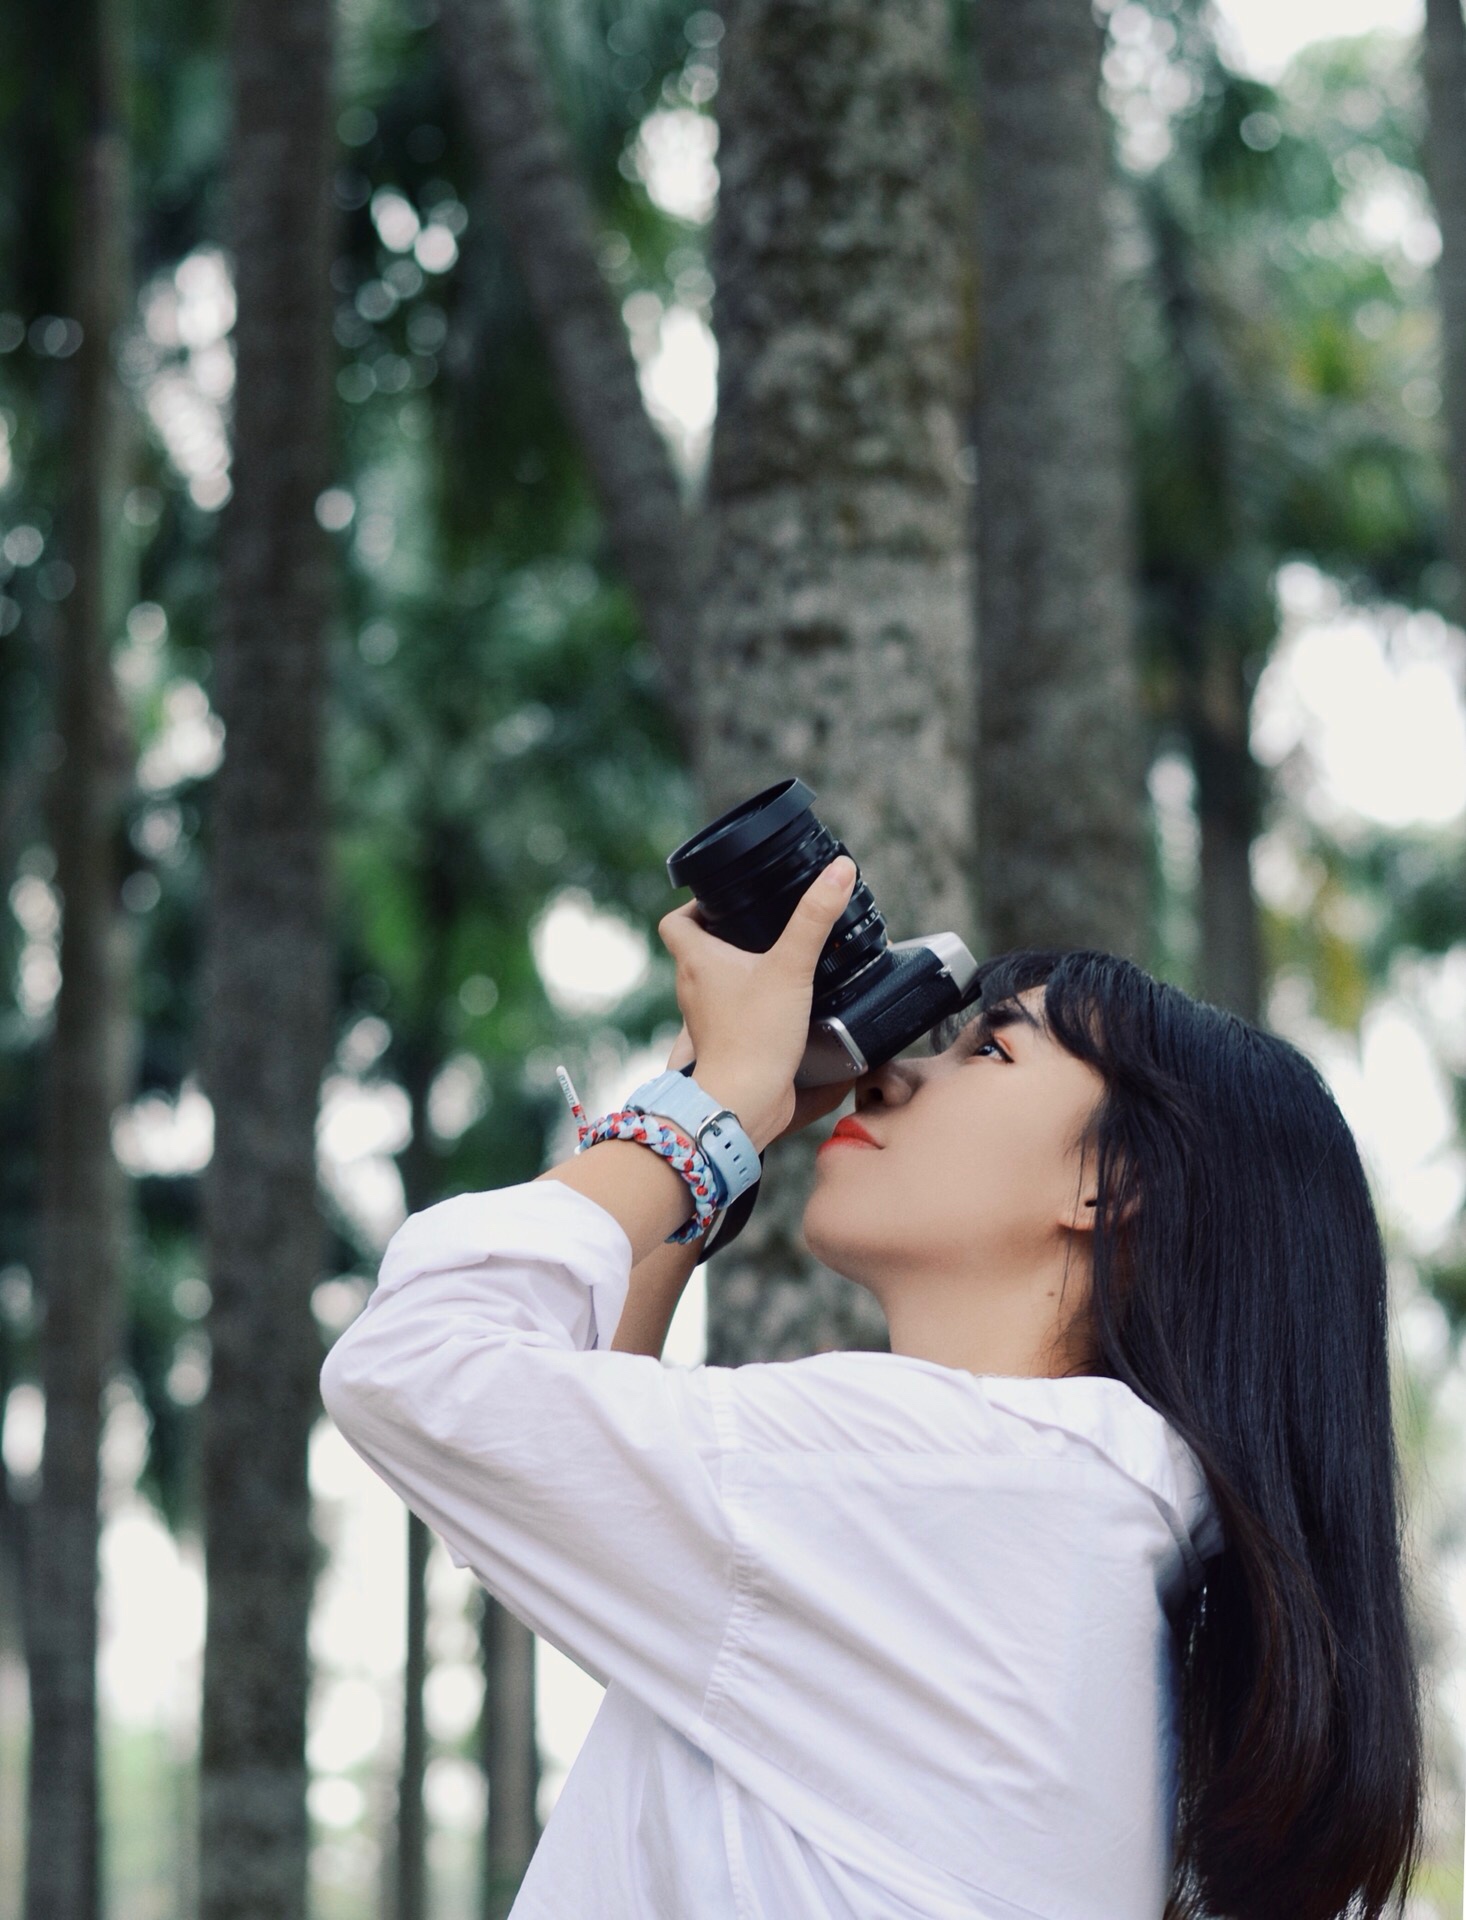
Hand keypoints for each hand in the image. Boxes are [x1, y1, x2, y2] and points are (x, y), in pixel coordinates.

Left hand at [656, 854, 858, 1148]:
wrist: (745, 1100)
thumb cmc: (755, 1036)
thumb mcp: (791, 966)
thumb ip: (815, 918)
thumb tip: (838, 871)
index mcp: (696, 961)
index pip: (676, 921)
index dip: (694, 906)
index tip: (724, 901)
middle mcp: (693, 988)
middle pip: (697, 950)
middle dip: (725, 935)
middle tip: (761, 925)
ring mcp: (706, 1019)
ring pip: (714, 983)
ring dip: (738, 970)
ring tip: (775, 960)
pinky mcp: (725, 1042)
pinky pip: (731, 1012)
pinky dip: (749, 1003)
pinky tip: (781, 1002)